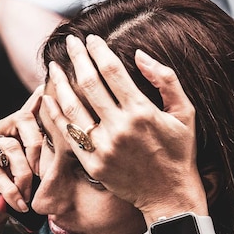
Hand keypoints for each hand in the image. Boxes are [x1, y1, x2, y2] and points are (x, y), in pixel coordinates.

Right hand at [0, 86, 44, 231]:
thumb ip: (44, 159)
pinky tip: (19, 203)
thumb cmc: (12, 194)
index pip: (30, 109)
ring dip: (25, 175)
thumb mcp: (33, 175)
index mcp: (12, 128)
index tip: (53, 96)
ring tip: (29, 196)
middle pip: (22, 119)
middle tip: (43, 173)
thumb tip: (70, 147)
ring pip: (11, 146)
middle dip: (39, 146)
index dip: (42, 100)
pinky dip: (10, 189)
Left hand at [44, 35, 206, 219]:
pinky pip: (68, 133)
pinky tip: (49, 98)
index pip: (112, 71)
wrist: (170, 195)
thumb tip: (139, 55)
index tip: (91, 39)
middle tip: (70, 42)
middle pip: (89, 83)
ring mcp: (104, 147)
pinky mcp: (93, 164)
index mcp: (142, 111)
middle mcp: (120, 128)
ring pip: (73, 107)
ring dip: (60, 83)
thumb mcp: (185, 112)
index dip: (98, 51)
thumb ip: (166, 80)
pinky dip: (55, 113)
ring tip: (53, 67)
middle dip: (77, 58)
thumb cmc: (180, 151)